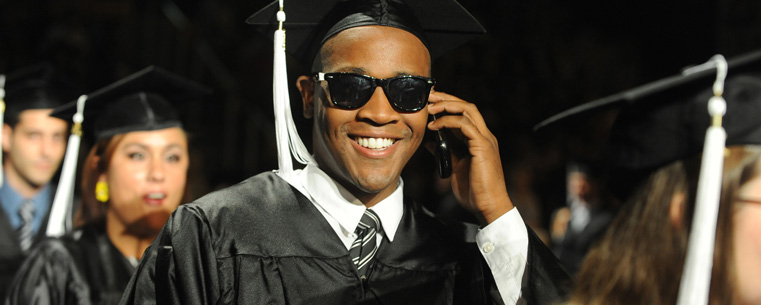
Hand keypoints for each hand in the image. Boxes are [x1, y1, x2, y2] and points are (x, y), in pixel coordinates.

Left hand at [427, 91, 513, 225]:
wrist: (488, 207)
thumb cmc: (474, 191)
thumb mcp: (455, 167)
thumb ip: (445, 152)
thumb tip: (430, 142)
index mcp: (479, 139)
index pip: (465, 113)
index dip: (448, 105)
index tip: (430, 103)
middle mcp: (485, 135)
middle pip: (467, 106)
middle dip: (446, 98)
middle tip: (428, 97)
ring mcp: (485, 139)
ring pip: (468, 110)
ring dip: (446, 106)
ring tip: (429, 108)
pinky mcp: (482, 146)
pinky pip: (465, 125)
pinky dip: (448, 122)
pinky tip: (434, 127)